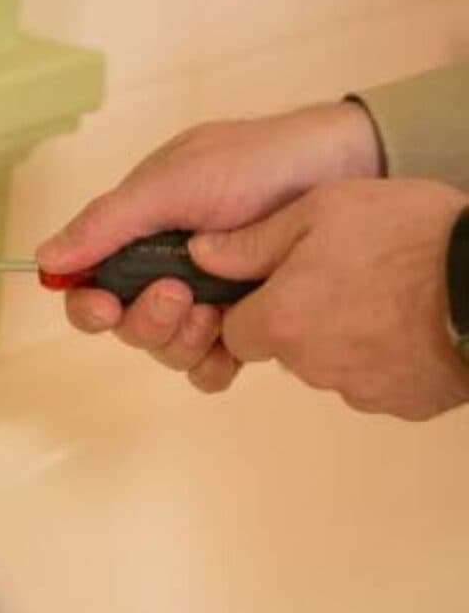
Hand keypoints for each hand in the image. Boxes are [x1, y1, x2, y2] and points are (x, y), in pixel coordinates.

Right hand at [36, 102, 380, 391]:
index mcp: (137, 238)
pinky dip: (214, 364)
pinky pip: (209, 369)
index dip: (88, 307)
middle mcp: (164, 274)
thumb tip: (44, 259)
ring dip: (182, 340)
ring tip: (219, 309)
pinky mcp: (245, 326)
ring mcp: (205, 303)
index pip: (90, 287)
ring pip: (165, 351)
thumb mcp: (173, 183)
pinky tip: (234, 346)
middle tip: (182, 294)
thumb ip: (108, 223)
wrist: (346, 169)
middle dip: (148, 319)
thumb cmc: (255, 165)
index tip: (105, 305)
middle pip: (125, 328)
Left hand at [189, 179, 468, 419]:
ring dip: (346, 338)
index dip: (254, 308)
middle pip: (285, 349)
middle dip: (302, 320)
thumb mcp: (324, 209)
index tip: (282, 284)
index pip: (236, 332)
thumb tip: (199, 254)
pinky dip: (387, 358)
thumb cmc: (411, 235)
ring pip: (331, 367)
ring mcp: (359, 390)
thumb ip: (254, 240)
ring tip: (387, 294)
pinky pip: (378, 382)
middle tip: (345, 278)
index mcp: (281, 322)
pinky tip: (413, 322)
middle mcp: (310, 367)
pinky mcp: (402, 403)